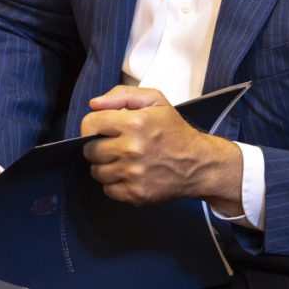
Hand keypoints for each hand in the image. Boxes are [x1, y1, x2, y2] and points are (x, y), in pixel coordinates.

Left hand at [81, 85, 242, 213]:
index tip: (101, 130)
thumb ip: (122, 95)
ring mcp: (133, 173)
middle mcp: (132, 149)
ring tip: (123, 160)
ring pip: (97, 171)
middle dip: (99, 146)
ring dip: (106, 166)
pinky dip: (115, 183)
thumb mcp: (155, 101)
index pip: (90, 124)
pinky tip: (129, 174)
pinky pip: (108, 190)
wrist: (199, 164)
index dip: (92, 126)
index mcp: (135, 122)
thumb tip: (95, 104)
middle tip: (115, 145)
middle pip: (90, 150)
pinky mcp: (135, 193)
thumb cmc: (176, 132)